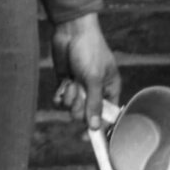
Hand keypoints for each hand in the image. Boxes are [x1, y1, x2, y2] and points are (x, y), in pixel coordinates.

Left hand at [51, 13, 120, 129]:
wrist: (71, 31)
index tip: (85, 138)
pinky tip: (62, 84)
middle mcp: (95, 91)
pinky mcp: (66, 83)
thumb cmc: (89, 51)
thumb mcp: (94, 78)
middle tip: (78, 92)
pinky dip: (60, 95)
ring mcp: (80, 88)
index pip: (106, 115)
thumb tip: (94, 128)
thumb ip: (94, 104)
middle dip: (79, 106)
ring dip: (69, 97)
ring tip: (71, 81)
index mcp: (110, 89)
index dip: (97, 127)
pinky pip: (61, 101)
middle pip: (85, 114)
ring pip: (71, 108)